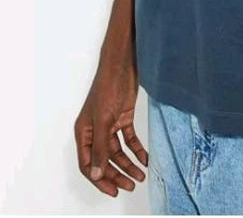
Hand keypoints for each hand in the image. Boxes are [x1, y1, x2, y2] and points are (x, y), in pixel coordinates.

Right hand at [74, 57, 147, 196]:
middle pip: (104, 160)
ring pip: (118, 151)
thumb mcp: (103, 120)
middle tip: (131, 185)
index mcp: (84, 133)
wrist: (122, 64)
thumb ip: (99, 148)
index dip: (100, 179)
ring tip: (140, 176)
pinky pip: (129, 139)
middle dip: (117, 174)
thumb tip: (96, 174)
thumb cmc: (107, 87)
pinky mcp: (123, 117)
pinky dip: (137, 149)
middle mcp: (95, 131)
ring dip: (129, 164)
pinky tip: (145, 158)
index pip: (88, 164)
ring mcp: (110, 124)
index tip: (114, 190)